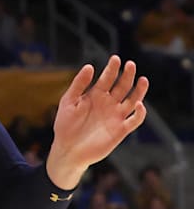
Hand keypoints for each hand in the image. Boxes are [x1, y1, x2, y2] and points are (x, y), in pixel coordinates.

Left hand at [48, 56, 147, 188]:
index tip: (116, 58)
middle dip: (127, 75)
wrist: (67, 149)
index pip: (107, 79)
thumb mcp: (68, 101)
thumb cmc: (65, 125)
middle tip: (131, 64)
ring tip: (143, 79)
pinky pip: (134, 120)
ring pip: (132, 100)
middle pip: (122, 87)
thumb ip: (79, 84)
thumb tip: (89, 66)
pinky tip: (138, 104)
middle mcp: (108, 104)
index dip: (112, 69)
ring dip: (139, 91)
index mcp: (95, 95)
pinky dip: (139, 113)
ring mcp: (115, 116)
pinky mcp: (120, 130)